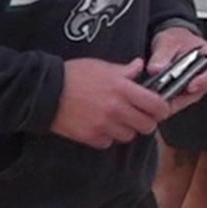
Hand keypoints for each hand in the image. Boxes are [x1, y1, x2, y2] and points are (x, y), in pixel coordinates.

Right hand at [53, 58, 172, 148]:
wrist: (44, 91)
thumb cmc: (72, 74)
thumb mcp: (101, 66)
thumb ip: (124, 70)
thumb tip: (140, 65)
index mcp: (123, 89)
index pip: (156, 105)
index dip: (162, 108)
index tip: (159, 108)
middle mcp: (117, 109)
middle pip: (147, 126)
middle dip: (146, 121)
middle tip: (140, 116)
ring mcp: (104, 125)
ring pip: (129, 136)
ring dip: (127, 130)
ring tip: (118, 120)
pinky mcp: (90, 137)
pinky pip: (108, 143)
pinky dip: (107, 137)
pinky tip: (101, 126)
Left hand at [148, 25, 206, 116]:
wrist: (171, 43)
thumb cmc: (177, 39)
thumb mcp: (169, 41)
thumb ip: (162, 54)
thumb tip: (156, 68)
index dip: (205, 81)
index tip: (191, 86)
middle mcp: (206, 73)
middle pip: (201, 89)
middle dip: (184, 94)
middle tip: (169, 94)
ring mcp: (196, 84)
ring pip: (188, 97)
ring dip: (175, 98)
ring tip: (160, 95)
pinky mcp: (185, 91)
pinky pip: (178, 98)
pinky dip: (169, 98)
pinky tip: (158, 96)